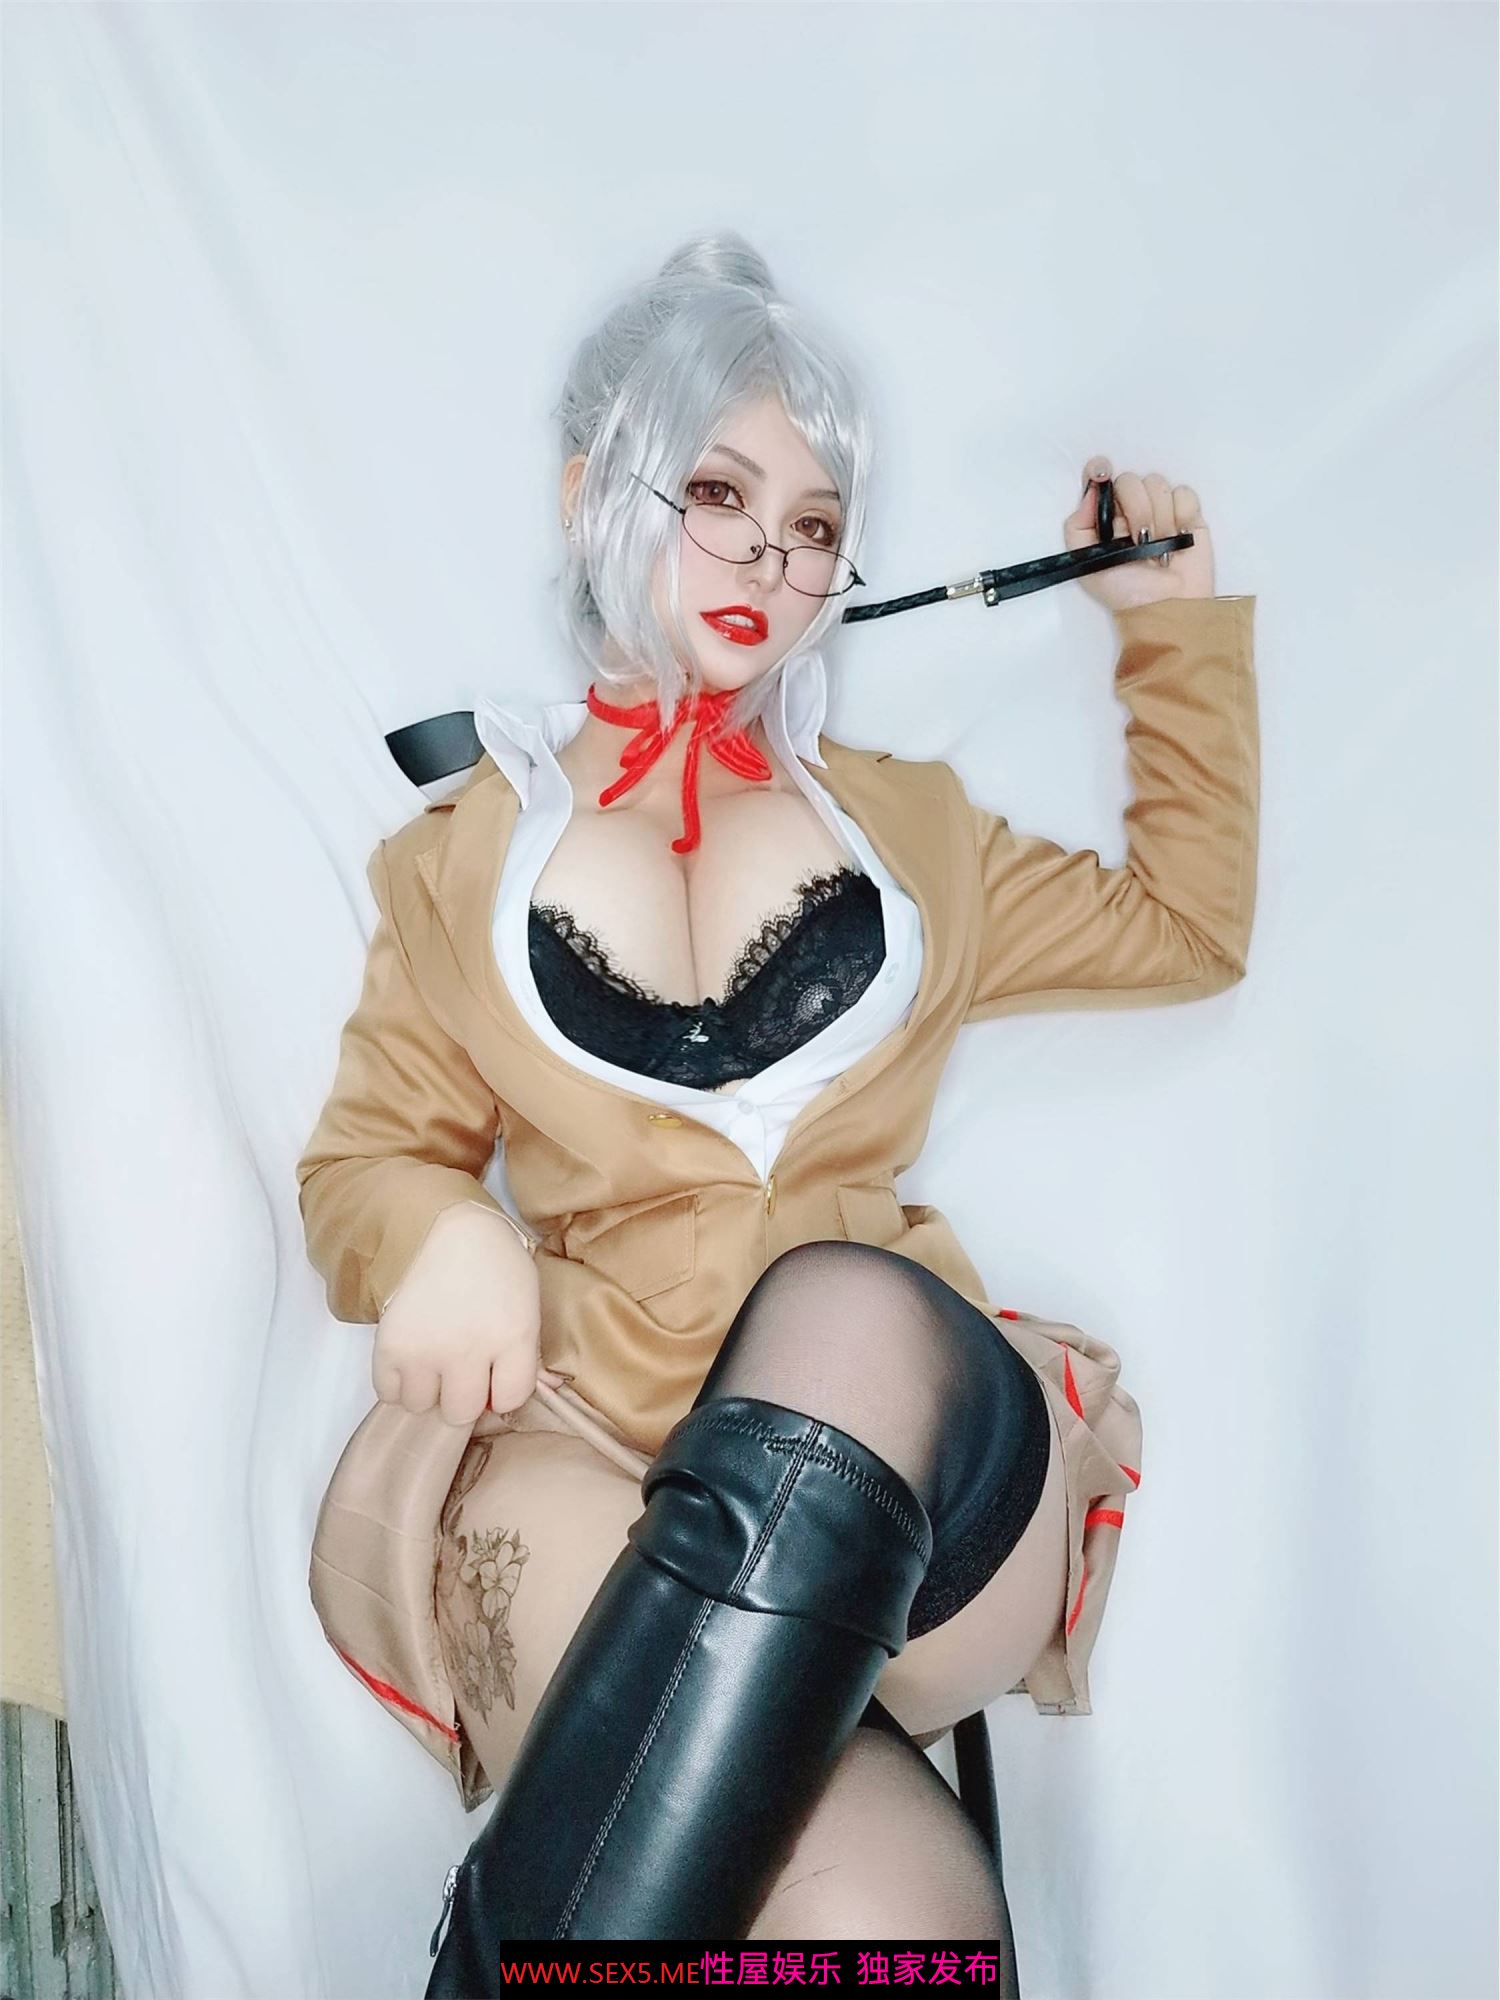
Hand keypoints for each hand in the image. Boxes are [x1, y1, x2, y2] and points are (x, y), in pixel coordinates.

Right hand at [372, 1203, 568, 1427]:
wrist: (442, 1225)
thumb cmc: (493, 1261)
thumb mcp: (527, 1301)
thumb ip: (528, 1352)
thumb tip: (535, 1392)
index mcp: (512, 1336)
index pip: (510, 1400)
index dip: (503, 1390)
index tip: (496, 1375)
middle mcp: (468, 1350)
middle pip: (461, 1412)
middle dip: (463, 1394)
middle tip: (460, 1368)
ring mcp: (425, 1351)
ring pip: (422, 1405)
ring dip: (427, 1388)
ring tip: (432, 1358)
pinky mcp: (389, 1346)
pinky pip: (389, 1392)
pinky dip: (397, 1381)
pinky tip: (410, 1357)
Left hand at [1062, 456, 1216, 611]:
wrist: (1165, 606)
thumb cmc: (1125, 591)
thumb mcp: (1087, 565)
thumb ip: (1077, 528)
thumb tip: (1090, 492)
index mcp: (1106, 516)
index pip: (1100, 479)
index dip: (1099, 470)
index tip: (1102, 472)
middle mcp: (1131, 507)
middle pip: (1131, 479)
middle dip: (1135, 509)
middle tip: (1139, 541)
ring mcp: (1160, 509)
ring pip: (1158, 484)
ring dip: (1159, 518)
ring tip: (1159, 546)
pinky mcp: (1188, 513)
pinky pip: (1184, 494)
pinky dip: (1182, 515)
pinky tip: (1179, 538)